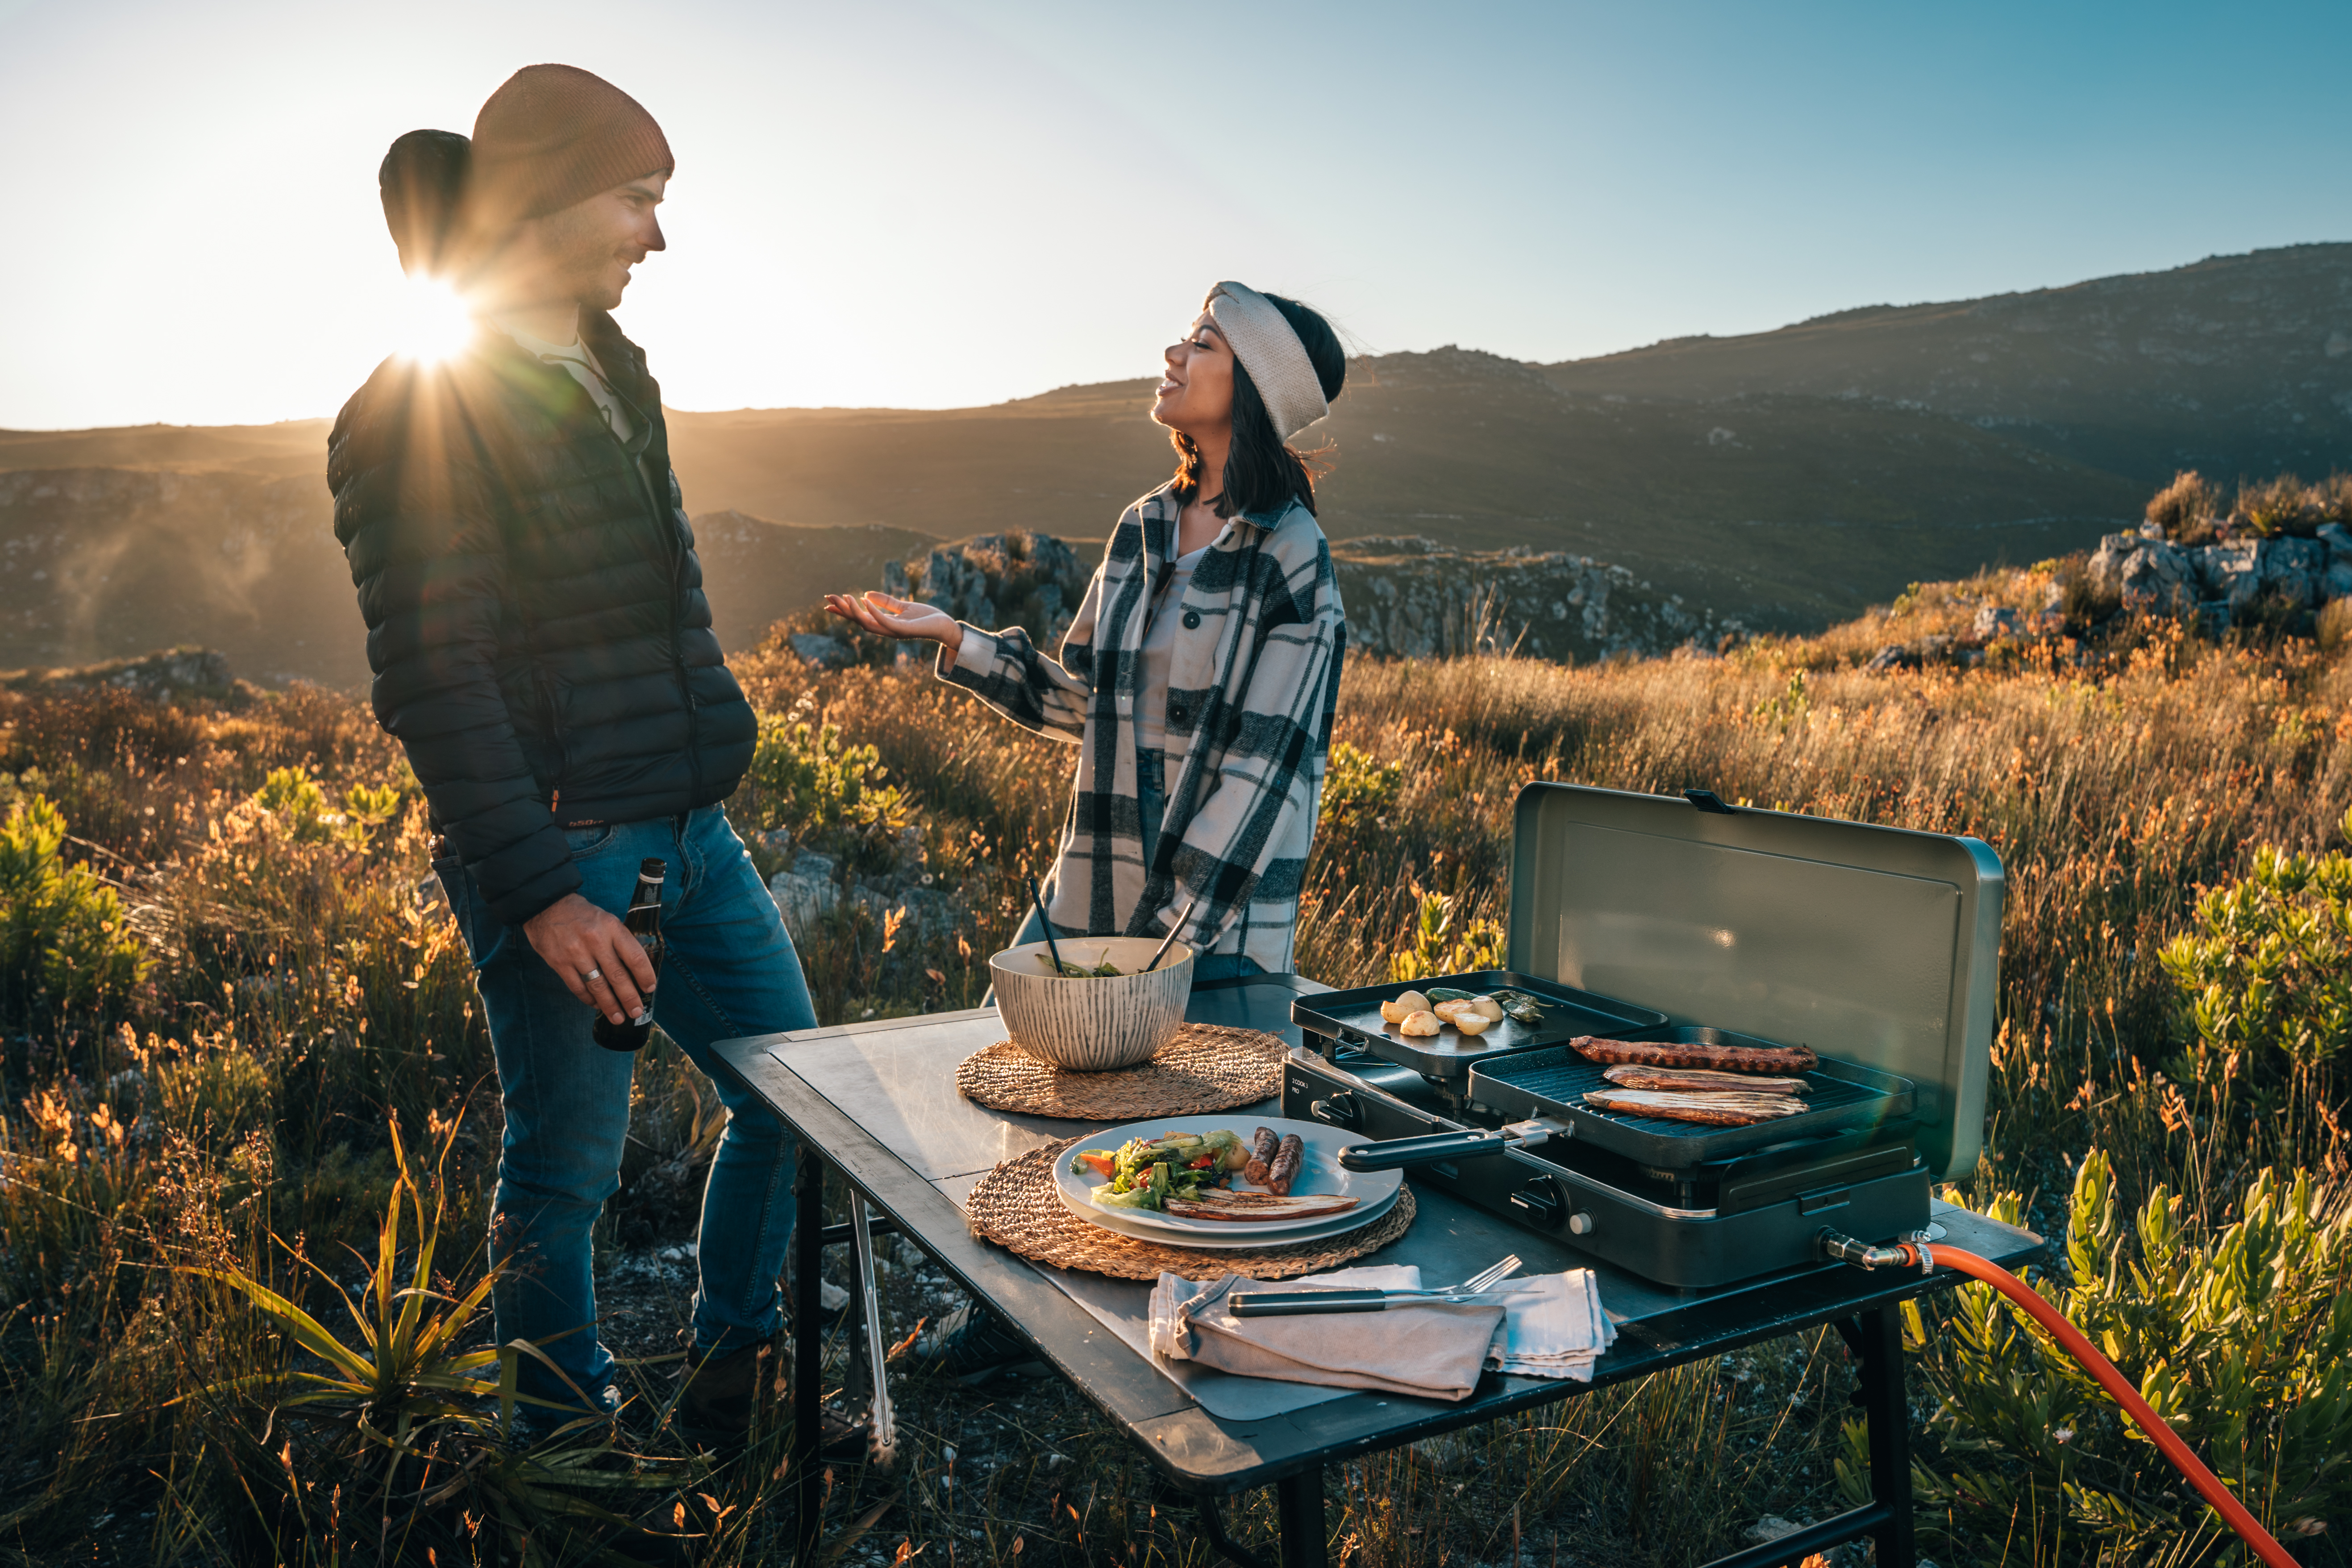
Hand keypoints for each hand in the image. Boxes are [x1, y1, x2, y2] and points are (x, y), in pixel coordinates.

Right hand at [523, 893, 656, 1025]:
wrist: (547, 906)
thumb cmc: (582, 915)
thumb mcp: (607, 920)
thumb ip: (620, 941)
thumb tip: (635, 969)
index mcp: (612, 928)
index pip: (635, 957)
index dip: (645, 976)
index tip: (650, 988)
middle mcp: (595, 941)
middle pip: (618, 976)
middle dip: (629, 998)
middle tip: (636, 1012)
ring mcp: (576, 953)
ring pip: (597, 986)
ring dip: (609, 1005)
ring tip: (618, 1017)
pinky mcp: (559, 963)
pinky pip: (578, 987)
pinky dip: (588, 999)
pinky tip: (596, 1005)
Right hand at [823, 590, 962, 657]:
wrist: (945, 626)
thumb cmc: (926, 618)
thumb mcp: (903, 606)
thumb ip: (886, 601)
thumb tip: (867, 593)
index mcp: (884, 624)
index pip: (859, 617)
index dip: (844, 610)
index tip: (829, 601)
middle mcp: (886, 630)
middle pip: (858, 621)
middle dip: (843, 610)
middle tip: (828, 598)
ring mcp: (893, 632)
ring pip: (867, 624)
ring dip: (855, 611)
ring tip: (845, 598)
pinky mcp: (903, 631)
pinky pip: (884, 622)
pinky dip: (873, 612)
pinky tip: (864, 601)